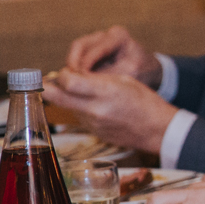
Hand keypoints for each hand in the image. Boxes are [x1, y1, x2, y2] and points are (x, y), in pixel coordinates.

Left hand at [44, 69, 177, 154]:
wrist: (157, 129)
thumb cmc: (144, 101)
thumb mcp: (122, 80)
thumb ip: (95, 78)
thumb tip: (72, 74)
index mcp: (105, 91)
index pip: (67, 81)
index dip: (62, 74)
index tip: (68, 71)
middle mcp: (94, 109)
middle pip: (55, 97)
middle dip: (48, 87)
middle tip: (53, 81)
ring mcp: (92, 123)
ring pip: (65, 107)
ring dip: (68, 98)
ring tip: (84, 93)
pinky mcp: (93, 132)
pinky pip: (78, 117)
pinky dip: (81, 109)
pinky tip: (97, 107)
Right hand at [65, 25, 161, 86]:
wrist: (149, 70)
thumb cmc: (143, 71)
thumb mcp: (129, 74)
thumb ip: (108, 76)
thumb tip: (85, 82)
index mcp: (118, 36)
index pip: (94, 49)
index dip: (84, 66)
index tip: (80, 81)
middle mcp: (105, 34)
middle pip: (80, 46)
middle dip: (73, 64)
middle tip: (69, 81)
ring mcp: (98, 39)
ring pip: (76, 50)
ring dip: (72, 66)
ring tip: (70, 82)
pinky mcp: (92, 48)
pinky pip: (78, 56)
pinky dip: (75, 67)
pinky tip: (74, 80)